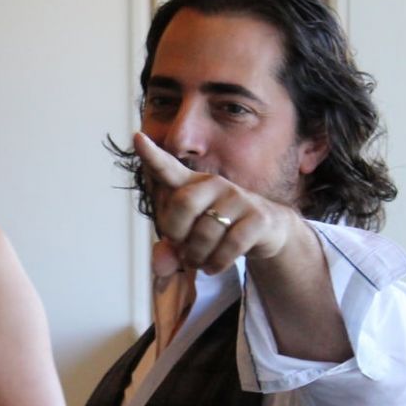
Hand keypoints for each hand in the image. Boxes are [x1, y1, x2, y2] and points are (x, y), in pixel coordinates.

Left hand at [134, 131, 302, 273]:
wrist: (267, 230)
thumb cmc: (220, 230)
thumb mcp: (190, 239)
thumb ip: (169, 251)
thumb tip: (159, 266)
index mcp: (192, 184)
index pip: (168, 168)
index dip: (151, 155)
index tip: (137, 138)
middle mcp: (215, 184)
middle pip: (184, 203)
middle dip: (177, 234)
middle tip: (181, 248)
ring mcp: (238, 198)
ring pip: (206, 232)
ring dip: (196, 256)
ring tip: (198, 261)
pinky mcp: (257, 217)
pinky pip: (230, 245)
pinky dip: (216, 263)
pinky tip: (213, 267)